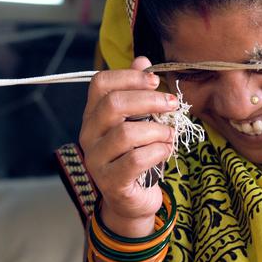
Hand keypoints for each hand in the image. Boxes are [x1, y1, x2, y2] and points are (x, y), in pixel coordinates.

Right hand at [80, 57, 176, 236]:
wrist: (131, 201)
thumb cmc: (136, 156)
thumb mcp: (137, 121)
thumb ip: (136, 92)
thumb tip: (142, 60)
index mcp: (93, 115)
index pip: (100, 84)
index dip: (128, 77)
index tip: (155, 81)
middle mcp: (89, 135)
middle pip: (113, 105)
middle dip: (148, 100)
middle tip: (172, 104)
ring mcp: (97, 160)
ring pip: (126, 134)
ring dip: (157, 130)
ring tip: (170, 134)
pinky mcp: (111, 181)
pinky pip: (136, 160)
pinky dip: (157, 152)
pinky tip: (166, 151)